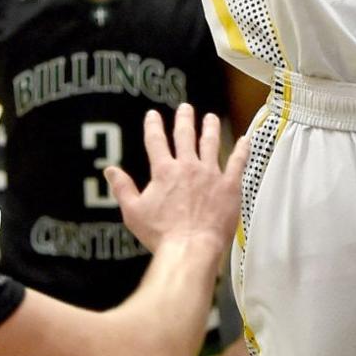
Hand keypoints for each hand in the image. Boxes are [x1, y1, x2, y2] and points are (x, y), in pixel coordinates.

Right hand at [106, 105, 247, 260]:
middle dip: (184, 119)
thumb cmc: (161, 234)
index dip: (153, 126)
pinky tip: (245, 140)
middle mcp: (188, 166)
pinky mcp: (229, 184)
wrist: (190, 248)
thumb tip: (110, 170)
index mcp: (165, 171)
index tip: (153, 115)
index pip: (156, 142)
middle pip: (185, 136)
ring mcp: (211, 173)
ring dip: (210, 128)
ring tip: (210, 117)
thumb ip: (122, 188)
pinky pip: (238, 162)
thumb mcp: (133, 212)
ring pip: (211, 143)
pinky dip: (242, 149)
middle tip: (185, 108)